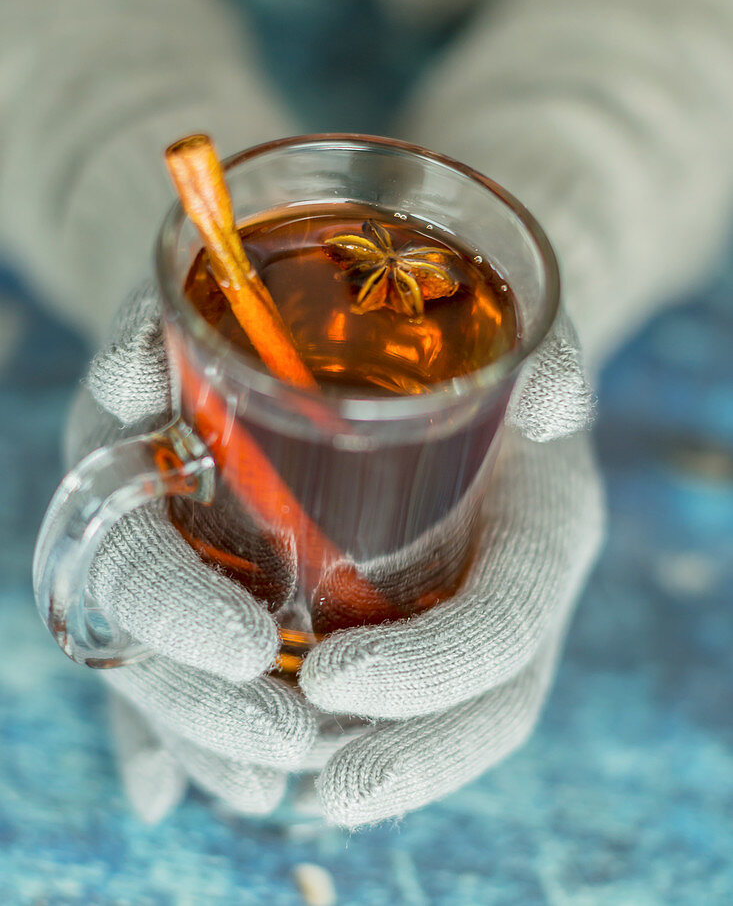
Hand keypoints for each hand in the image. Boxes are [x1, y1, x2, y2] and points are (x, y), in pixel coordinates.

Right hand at [67, 283, 318, 822]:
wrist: (247, 319)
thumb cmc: (235, 309)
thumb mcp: (200, 309)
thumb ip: (160, 334)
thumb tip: (133, 370)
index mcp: (117, 471)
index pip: (130, 566)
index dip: (176, 613)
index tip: (246, 647)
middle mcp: (130, 536)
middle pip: (148, 656)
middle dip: (208, 712)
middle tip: (294, 750)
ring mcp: (161, 575)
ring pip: (164, 685)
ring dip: (212, 746)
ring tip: (277, 790)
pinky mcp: (194, 602)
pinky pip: (176, 689)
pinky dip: (188, 747)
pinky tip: (207, 792)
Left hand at [299, 313, 604, 825]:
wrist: (475, 352)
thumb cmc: (488, 333)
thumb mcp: (513, 328)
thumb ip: (538, 355)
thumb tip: (546, 399)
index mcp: (549, 522)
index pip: (508, 625)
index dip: (433, 670)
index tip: (332, 681)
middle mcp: (517, 577)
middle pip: (490, 704)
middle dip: (413, 754)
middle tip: (324, 788)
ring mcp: (476, 600)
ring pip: (451, 717)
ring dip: (375, 756)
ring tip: (286, 781)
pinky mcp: (427, 607)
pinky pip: (404, 689)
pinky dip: (347, 726)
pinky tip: (277, 739)